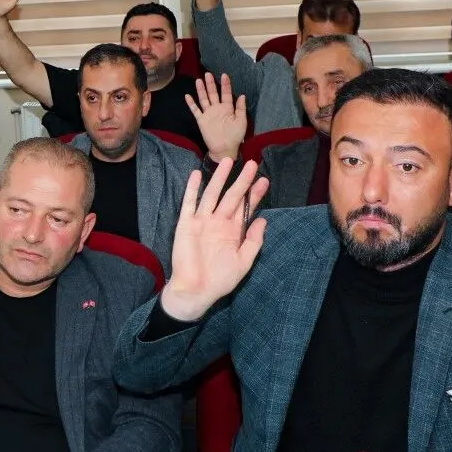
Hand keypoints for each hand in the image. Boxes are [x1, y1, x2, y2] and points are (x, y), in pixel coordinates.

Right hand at [157, 158, 270, 320]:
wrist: (195, 290)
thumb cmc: (220, 280)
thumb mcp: (243, 262)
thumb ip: (253, 241)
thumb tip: (263, 220)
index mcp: (233, 231)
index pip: (245, 208)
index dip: (254, 194)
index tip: (264, 180)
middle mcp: (218, 222)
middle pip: (232, 197)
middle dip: (242, 181)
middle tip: (253, 165)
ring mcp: (202, 222)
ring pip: (213, 195)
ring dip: (220, 178)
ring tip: (228, 161)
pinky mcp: (186, 224)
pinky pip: (190, 203)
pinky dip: (193, 189)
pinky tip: (197, 175)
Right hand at [186, 72, 247, 161]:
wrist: (224, 149)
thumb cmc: (235, 136)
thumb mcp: (241, 121)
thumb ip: (241, 108)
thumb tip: (242, 95)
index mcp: (227, 108)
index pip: (226, 93)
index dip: (225, 84)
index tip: (224, 75)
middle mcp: (217, 109)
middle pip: (213, 93)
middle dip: (211, 84)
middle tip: (208, 73)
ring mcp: (208, 114)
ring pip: (204, 99)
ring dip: (201, 90)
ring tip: (198, 80)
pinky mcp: (201, 120)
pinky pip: (195, 110)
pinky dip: (191, 104)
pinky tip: (187, 96)